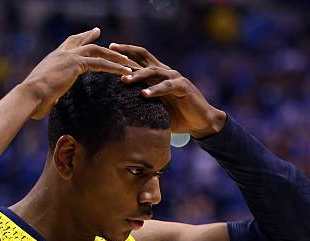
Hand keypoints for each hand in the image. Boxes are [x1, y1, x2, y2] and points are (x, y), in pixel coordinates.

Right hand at [21, 28, 139, 119]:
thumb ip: (52, 95)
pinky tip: (126, 71)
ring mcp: (68, 57)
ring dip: (114, 56)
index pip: (68, 44)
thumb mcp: (45, 95)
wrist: (29, 96)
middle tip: (105, 36)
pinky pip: (100, 64)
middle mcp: (60, 54)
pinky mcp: (75, 64)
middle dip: (97, 39)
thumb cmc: (33, 101)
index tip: (91, 35)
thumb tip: (52, 103)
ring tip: (127, 61)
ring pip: (97, 52)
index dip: (80, 39)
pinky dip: (115, 67)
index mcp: (52, 59)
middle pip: (83, 42)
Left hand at [109, 43, 226, 136]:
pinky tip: (144, 95)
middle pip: (144, 57)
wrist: (200, 123)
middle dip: (126, 54)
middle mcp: (165, 72)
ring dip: (138, 75)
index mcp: (157, 75)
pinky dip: (155, 90)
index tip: (108, 49)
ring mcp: (175, 78)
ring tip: (124, 80)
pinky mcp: (184, 87)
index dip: (125, 51)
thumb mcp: (154, 108)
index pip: (139, 57)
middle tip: (110, 53)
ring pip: (153, 71)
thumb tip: (116, 109)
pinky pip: (167, 86)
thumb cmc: (176, 116)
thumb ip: (140, 103)